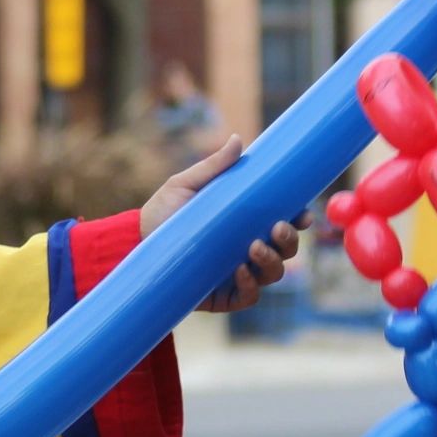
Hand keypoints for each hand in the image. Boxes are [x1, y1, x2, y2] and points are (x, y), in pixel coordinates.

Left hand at [138, 135, 307, 313]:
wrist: (133, 246)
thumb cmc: (161, 214)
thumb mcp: (185, 186)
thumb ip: (213, 166)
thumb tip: (238, 140)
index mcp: (245, 223)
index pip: (283, 221)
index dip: (299, 219)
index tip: (303, 212)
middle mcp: (247, 249)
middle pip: (286, 249)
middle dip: (290, 240)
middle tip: (277, 227)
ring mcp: (238, 274)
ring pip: (274, 273)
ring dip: (273, 261)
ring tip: (254, 247)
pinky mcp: (224, 296)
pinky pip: (250, 296)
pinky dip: (251, 285)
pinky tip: (240, 271)